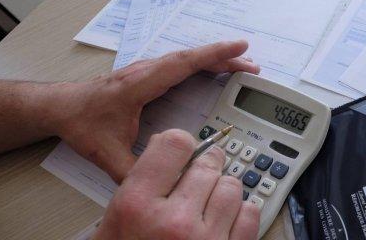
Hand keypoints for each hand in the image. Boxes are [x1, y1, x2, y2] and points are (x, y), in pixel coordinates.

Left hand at [51, 40, 259, 181]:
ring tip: (241, 66)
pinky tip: (214, 69)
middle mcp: (145, 71)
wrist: (60, 107)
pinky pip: (181, 64)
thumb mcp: (106, 153)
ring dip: (215, 59)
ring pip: (187, 59)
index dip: (214, 56)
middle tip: (253, 65)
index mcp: (139, 84)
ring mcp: (146, 69)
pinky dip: (202, 63)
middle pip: (192, 58)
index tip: (239, 49)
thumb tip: (160, 184)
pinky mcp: (147, 74)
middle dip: (225, 58)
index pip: (183, 64)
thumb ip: (133, 171)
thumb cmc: (81, 123)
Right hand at [94, 129, 259, 239]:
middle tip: (198, 177)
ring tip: (208, 203)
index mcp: (137, 206)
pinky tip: (223, 221)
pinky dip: (241, 213)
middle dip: (205, 167)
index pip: (175, 143)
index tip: (182, 151)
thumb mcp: (114, 222)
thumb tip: (170, 144)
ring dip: (223, 190)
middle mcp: (173, 222)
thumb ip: (142, 181)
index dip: (181, 145)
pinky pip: (250, 214)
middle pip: (208, 163)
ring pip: (232, 186)